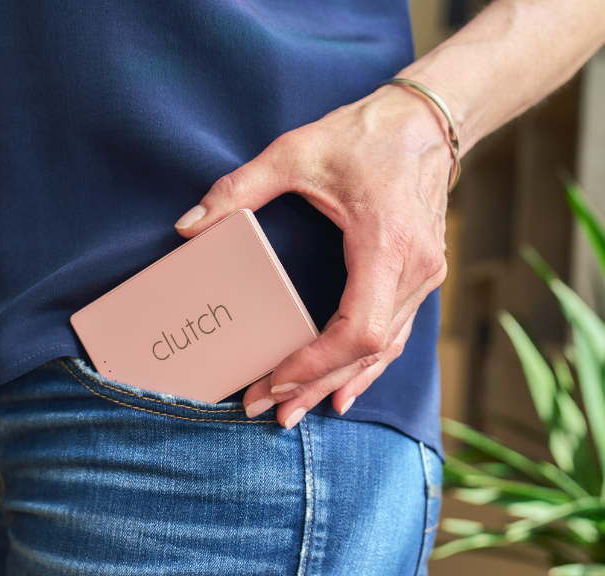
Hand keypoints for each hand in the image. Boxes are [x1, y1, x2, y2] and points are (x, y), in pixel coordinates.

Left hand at [174, 85, 449, 427]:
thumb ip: (240, 188)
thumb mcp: (298, 151)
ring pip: (380, 353)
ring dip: (335, 384)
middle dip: (313, 386)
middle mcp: (414, 270)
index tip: (273, 381)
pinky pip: (393, 338)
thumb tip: (188, 227)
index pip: (356, 330)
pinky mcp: (420, 279)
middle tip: (268, 413)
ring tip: (293, 412)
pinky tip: (340, 394)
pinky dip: (365, 369)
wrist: (428, 122)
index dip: (315, 365)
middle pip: (365, 353)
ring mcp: (424, 278)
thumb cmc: (366, 135)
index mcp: (387, 244)